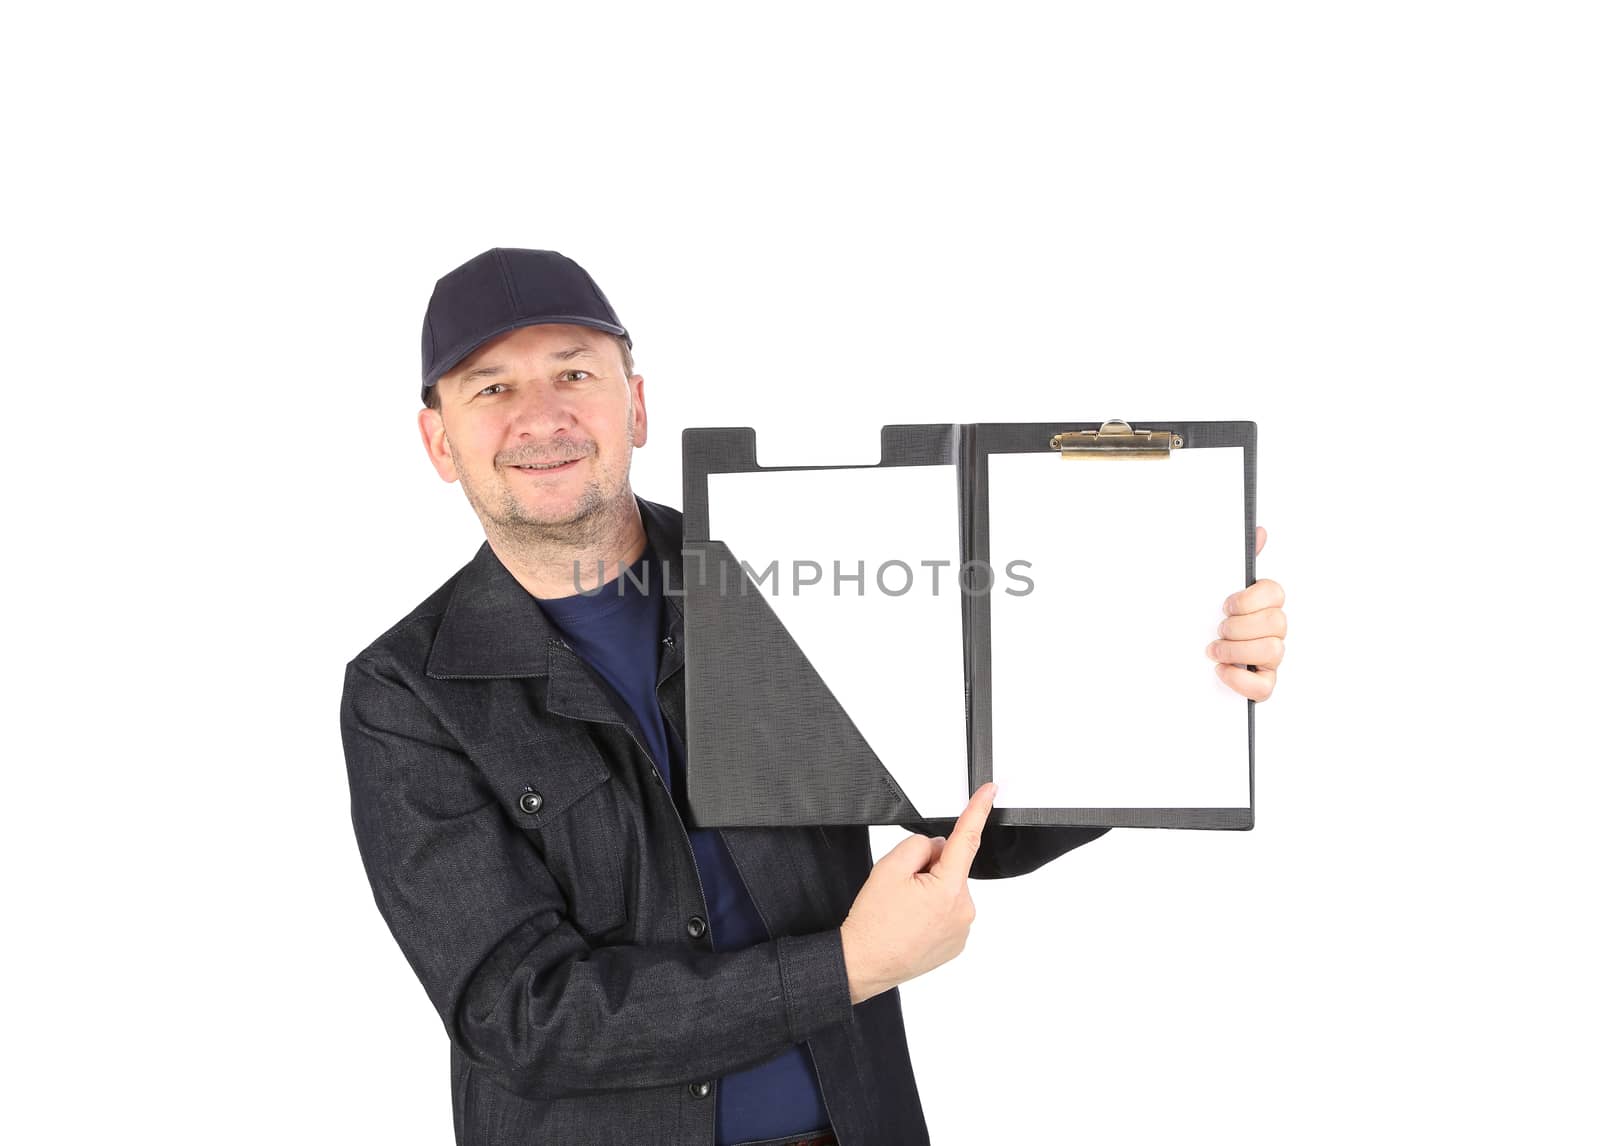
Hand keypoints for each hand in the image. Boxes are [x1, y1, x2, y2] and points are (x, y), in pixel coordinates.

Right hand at [838, 782, 997, 1004]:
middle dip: (928, 869)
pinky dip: (932, 911)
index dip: (979, 810)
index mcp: (948, 888)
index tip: (990, 791)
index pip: (967, 839)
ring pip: (948, 889)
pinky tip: (911, 923)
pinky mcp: (957, 943)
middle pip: (951, 867)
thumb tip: (937, 848)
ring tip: (903, 911)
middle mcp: (963, 910)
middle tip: (900, 890)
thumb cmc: (873, 922)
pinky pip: (948, 911)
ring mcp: (962, 930)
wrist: (863, 963)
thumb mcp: (889, 867)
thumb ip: (919, 845)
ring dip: (929, 891)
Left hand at [1208, 525, 1285, 700]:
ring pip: (1274, 651)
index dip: (1250, 598)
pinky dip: (1240, 679)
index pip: (1275, 592)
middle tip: (1217, 628)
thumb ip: (1230, 559)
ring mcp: (1268, 660)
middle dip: (1240, 625)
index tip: (1225, 604)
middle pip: (1277, 621)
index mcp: (1259, 603)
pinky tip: (1220, 671)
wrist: (1169, 657)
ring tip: (1212, 651)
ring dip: (1236, 650)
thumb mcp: (1205, 586)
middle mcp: (1269, 630)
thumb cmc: (1194, 620)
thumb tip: (1258, 531)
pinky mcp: (1260, 686)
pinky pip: (1265, 687)